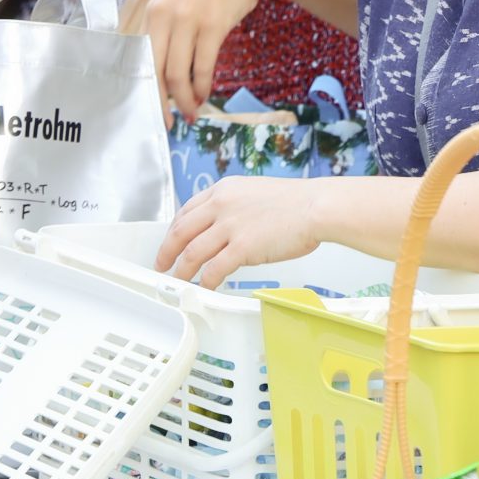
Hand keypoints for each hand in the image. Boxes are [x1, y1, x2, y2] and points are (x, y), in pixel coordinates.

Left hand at [145, 0, 275, 120]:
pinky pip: (203, 66)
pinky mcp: (212, 25)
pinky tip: (205, 94)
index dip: (147, 89)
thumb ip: (170, 31)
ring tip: (193, 112)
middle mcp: (165, 17)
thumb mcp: (180, 2)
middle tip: (170, 122)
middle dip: (162, 103)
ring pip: (178, 73)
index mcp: (153, 13)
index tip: (154, 109)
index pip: (142, 60)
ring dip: (185, 99)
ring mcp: (188, 21)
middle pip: (156, 71)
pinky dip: (202, 85)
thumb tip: (168, 71)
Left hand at [154, 177, 328, 287]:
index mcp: (224, 190)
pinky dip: (205, 282)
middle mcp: (221, 205)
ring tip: (177, 282)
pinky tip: (205, 288)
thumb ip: (235, 207)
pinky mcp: (242, 247)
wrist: (316, 207)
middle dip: (167, 251)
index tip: (170, 241)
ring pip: (192, 252)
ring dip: (181, 270)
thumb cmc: (296, 203)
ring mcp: (230, 226)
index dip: (174, 230)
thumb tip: (224, 228)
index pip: (186, 210)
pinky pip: (214, 270)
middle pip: (181, 231)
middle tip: (161, 265)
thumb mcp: (255, 193)